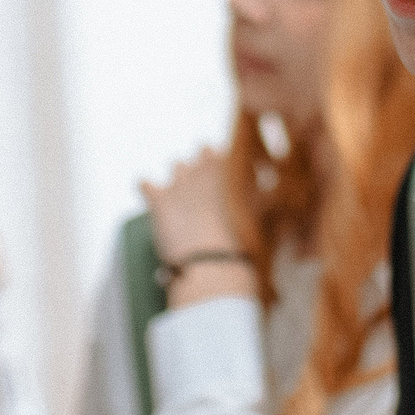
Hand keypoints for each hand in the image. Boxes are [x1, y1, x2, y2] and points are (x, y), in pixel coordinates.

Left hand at [139, 149, 253, 308]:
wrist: (212, 262)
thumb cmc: (241, 241)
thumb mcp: (261, 214)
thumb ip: (264, 196)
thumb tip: (269, 190)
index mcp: (228, 171)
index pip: (220, 153)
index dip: (220, 162)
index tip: (223, 173)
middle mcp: (203, 170)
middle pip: (200, 159)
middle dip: (201, 170)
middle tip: (205, 190)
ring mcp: (180, 183)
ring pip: (178, 167)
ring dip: (180, 178)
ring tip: (183, 196)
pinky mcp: (159, 199)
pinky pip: (145, 183)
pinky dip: (147, 187)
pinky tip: (149, 192)